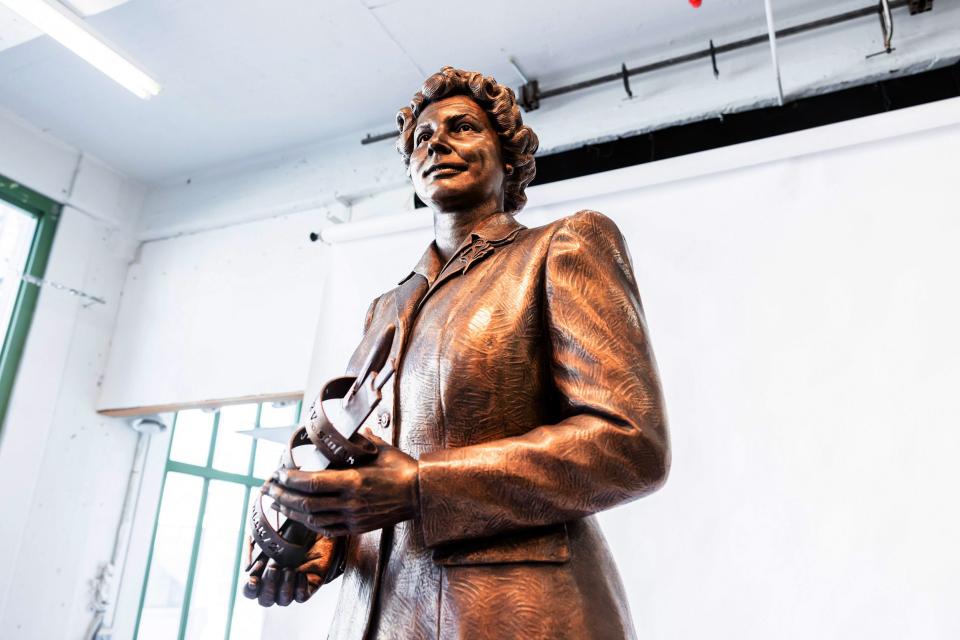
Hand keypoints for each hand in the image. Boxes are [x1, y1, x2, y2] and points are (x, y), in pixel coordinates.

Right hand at [243, 533, 336, 606]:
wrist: (314, 521)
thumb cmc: (290, 526)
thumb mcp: (269, 534)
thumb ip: (256, 550)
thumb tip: (250, 570)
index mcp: (264, 571)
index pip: (251, 591)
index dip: (249, 590)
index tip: (253, 580)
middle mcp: (278, 581)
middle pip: (265, 600)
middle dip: (268, 587)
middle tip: (273, 567)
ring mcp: (294, 583)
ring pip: (283, 601)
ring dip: (284, 587)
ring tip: (289, 569)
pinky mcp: (311, 582)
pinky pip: (302, 597)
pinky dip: (299, 588)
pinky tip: (300, 573)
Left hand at [264, 433, 418, 536]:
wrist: (421, 495)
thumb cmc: (402, 469)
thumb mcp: (381, 449)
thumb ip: (362, 440)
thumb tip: (353, 429)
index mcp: (353, 481)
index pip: (312, 483)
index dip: (290, 479)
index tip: (278, 472)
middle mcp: (350, 502)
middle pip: (306, 503)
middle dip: (282, 496)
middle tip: (268, 487)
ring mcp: (352, 518)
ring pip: (312, 519)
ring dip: (290, 510)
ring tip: (276, 501)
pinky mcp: (356, 528)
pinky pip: (326, 529)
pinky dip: (309, 523)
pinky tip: (300, 516)